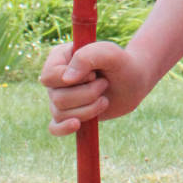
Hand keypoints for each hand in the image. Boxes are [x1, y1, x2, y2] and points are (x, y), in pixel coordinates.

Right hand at [40, 41, 155, 135]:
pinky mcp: (68, 114)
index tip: (93, 74)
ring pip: (61, 113)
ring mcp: (59, 97)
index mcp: (59, 57)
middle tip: (104, 84)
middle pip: (57, 97)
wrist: (133, 82)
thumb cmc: (121, 64)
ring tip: (104, 98)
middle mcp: (56, 79)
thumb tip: (66, 80)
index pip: (49, 76)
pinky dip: (63, 129)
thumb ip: (87, 57)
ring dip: (89, 108)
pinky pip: (54, 128)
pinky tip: (77, 125)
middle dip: (87, 94)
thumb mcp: (109, 53)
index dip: (73, 80)